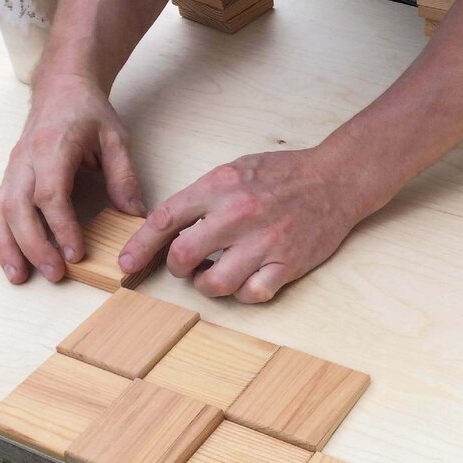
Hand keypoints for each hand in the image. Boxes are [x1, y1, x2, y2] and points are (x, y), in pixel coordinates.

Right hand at [0, 72, 143, 283]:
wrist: (61, 88)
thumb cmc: (88, 113)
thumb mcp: (116, 138)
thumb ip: (123, 175)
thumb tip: (135, 213)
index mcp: (52, 148)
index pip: (50, 194)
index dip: (60, 227)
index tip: (75, 253)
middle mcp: (25, 160)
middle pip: (18, 208)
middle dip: (33, 245)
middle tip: (54, 274)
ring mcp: (13, 169)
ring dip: (5, 246)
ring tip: (18, 276)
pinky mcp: (8, 177)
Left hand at [119, 148, 363, 302]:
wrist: (335, 179)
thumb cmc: (285, 174)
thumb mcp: (236, 169)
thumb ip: (204, 195)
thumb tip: (172, 226)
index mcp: (221, 186)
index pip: (166, 219)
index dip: (140, 246)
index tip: (127, 263)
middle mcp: (239, 214)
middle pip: (184, 256)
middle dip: (177, 268)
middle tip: (185, 266)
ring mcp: (264, 241)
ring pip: (215, 283)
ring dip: (207, 285)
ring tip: (213, 276)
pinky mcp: (287, 263)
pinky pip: (252, 294)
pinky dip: (242, 294)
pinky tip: (246, 281)